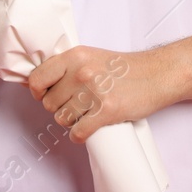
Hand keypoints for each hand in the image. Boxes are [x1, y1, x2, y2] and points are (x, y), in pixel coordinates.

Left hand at [27, 45, 178, 143]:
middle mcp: (81, 72)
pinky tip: (88, 128)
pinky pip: (78, 132)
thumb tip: (34, 84)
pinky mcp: (107, 112)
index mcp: (75, 56)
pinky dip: (80, 135)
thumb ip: (66, 67)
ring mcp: (94, 92)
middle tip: (75, 105)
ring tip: (85, 114)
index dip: (37, 91)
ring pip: (62, 119)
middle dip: (59, 107)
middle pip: (49, 103)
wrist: (157, 74)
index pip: (37, 79)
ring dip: (71, 121)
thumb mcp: (91, 56)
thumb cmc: (124, 68)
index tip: (44, 95)